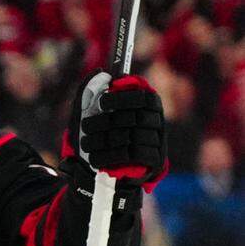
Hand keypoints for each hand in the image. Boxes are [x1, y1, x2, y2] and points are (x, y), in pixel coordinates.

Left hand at [69, 70, 167, 190]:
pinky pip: (135, 155)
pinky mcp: (155, 160)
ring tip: (86, 144)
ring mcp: (158, 140)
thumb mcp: (89, 113)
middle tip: (86, 127)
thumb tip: (102, 73)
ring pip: (132, 136)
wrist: (104, 172)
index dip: (122, 98)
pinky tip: (95, 158)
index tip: (101, 101)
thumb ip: (91, 91)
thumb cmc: (99, 136)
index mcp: (148, 104)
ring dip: (103, 141)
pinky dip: (111, 156)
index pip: (142, 97)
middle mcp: (157, 120)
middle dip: (105, 122)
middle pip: (134, 117)